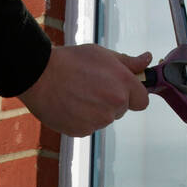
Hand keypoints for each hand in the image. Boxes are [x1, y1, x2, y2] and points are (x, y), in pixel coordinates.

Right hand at [19, 44, 151, 137]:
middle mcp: (115, 104)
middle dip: (111, 101)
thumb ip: (128, 62)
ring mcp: (99, 121)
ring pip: (104, 119)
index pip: (142, 101)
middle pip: (122, 109)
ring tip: (77, 94)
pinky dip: (81, 119)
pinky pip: (89, 127)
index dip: (133, 95)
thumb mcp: (102, 54)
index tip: (121, 89)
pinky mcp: (83, 131)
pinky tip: (70, 104)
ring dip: (96, 110)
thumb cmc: (71, 61)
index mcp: (123, 84)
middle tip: (91, 86)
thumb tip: (147, 60)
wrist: (39, 76)